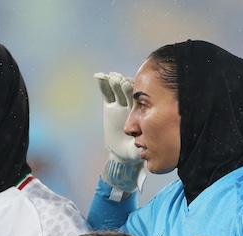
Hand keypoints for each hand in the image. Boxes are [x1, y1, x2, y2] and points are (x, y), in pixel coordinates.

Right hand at [95, 72, 144, 194]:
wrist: (123, 152)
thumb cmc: (135, 150)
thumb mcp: (139, 148)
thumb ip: (140, 145)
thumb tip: (142, 147)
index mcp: (139, 113)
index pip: (137, 100)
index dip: (134, 93)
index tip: (130, 85)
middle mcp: (130, 106)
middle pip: (127, 93)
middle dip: (123, 86)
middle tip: (120, 80)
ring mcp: (119, 104)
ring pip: (116, 90)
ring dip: (114, 83)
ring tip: (110, 78)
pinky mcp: (109, 106)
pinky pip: (106, 94)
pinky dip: (103, 85)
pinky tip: (99, 77)